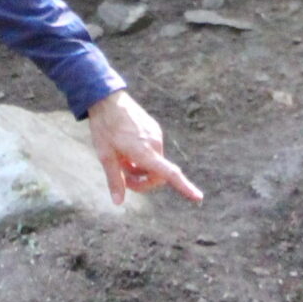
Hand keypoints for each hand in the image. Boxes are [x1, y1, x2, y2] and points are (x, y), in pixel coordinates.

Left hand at [86, 90, 203, 206]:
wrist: (107, 98)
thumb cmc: (104, 127)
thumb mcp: (105, 156)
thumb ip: (115, 180)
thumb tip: (118, 202)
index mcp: (144, 151)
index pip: (169, 173)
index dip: (184, 187)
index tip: (198, 197)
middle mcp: (155, 143)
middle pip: (158, 174)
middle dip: (143, 181)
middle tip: (123, 177)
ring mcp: (156, 134)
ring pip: (155, 162)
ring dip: (141, 168)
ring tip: (122, 158)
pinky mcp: (155, 128)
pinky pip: (154, 149)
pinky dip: (143, 156)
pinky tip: (127, 148)